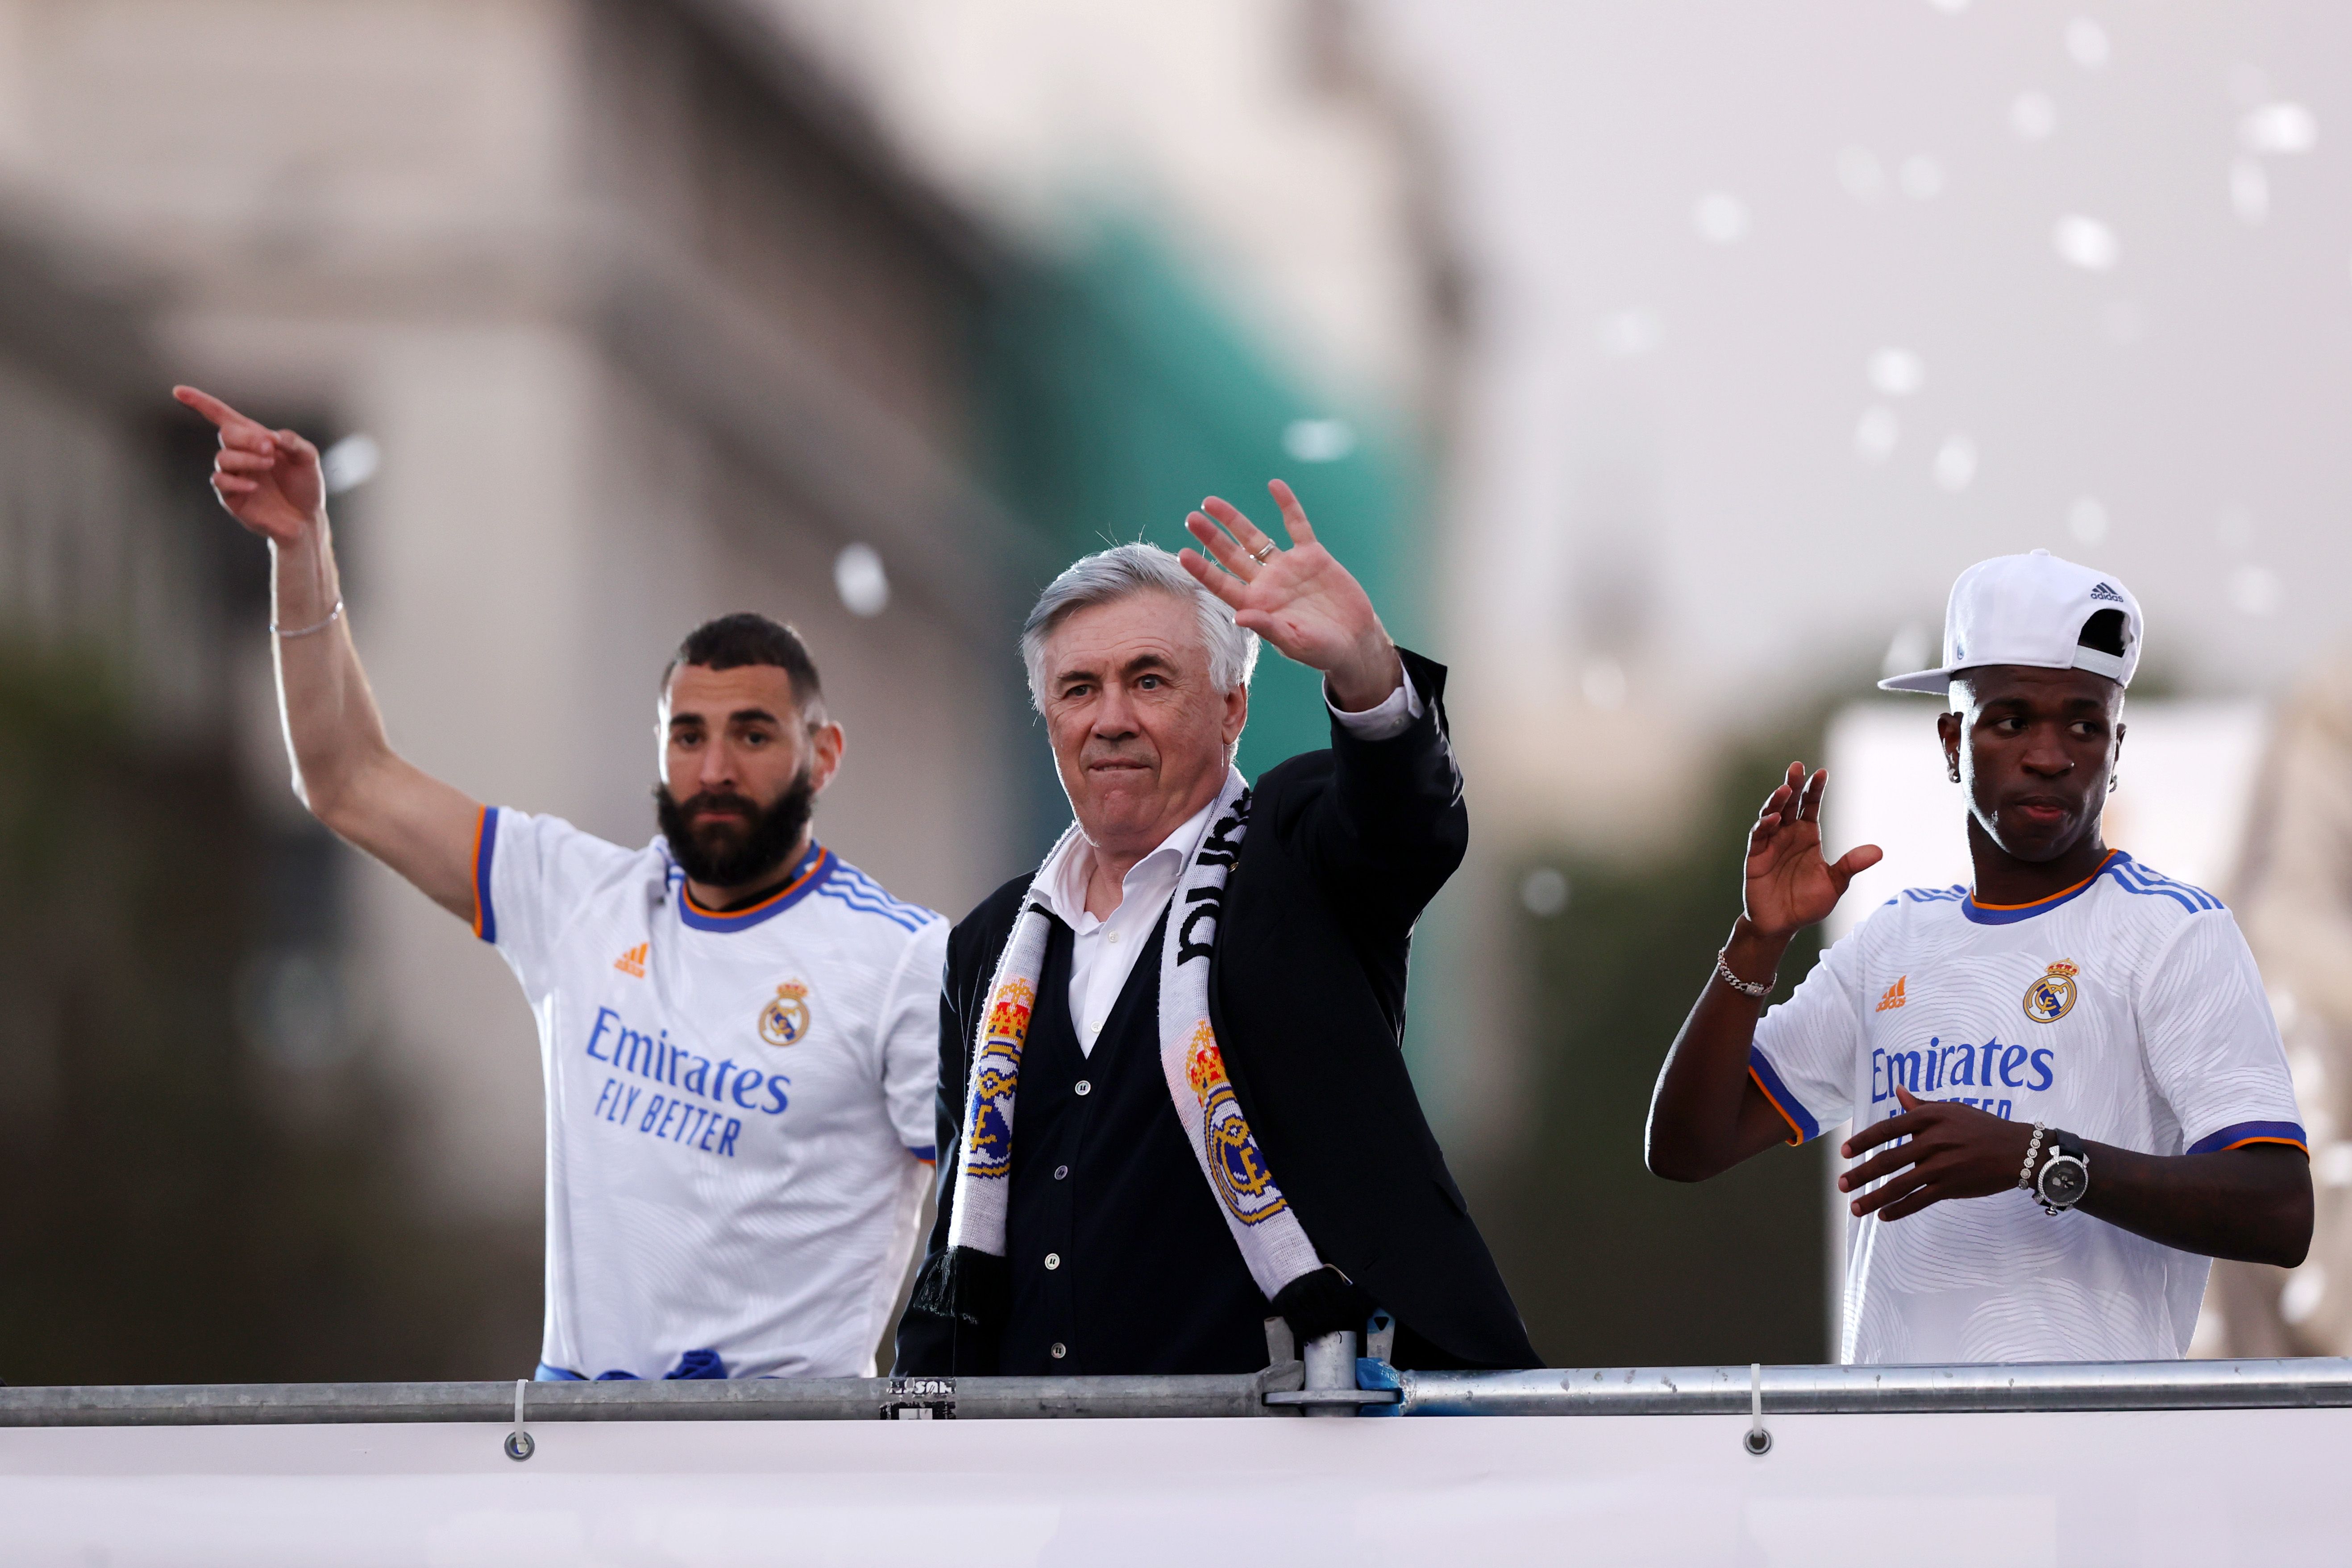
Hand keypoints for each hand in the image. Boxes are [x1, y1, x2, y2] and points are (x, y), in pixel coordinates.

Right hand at [173, 385, 325, 546]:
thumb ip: (295, 443)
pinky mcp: (230, 495)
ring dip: (246, 458)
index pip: (222, 416)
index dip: (200, 403)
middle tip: (269, 449)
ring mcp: (234, 475)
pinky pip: (220, 481)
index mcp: (255, 440)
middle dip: (247, 437)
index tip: (179, 391)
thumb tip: (274, 436)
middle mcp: (240, 454)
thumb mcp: (308, 460)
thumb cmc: (305, 487)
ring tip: (269, 465)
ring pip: (223, 457)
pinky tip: (255, 486)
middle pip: (226, 433)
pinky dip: (236, 481)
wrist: (306, 519)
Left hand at [1179, 480, 1399, 710]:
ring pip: (1256, 538)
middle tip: (1191, 519)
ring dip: (1234, 520)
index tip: (1183, 554)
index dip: (1203, 570)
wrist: (1355, 642)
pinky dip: (1287, 505)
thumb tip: (1239, 617)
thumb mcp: (1295, 643)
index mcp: (1257, 606)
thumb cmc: (1322, 651)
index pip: (1222, 585)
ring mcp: (1288, 567)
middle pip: (1232, 556)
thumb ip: (1268, 629)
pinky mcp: (1312, 556)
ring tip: (1211, 502)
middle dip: (1212, 537)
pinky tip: (1275, 485)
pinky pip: (1297, 526)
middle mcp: (1267, 584)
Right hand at [1743, 762, 1880, 940]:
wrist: (1783, 924)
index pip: (1810, 806)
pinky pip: (1759, 836)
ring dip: (1777, 801)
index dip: (1815, 789)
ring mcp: (1771, 844)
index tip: (1822, 773)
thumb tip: (1878, 851)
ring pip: (1772, 814)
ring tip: (1784, 788)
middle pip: (1790, 803)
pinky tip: (1774, 818)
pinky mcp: (1756, 856)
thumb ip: (1851, 865)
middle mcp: (1788, 835)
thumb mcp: (1835, 884)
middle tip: (1796, 767)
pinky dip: (1765, 825)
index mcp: (1808, 836)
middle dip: (1792, 784)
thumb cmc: (1807, 903)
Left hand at [1838, 1086, 2036, 1220]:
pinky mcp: (1951, 1187)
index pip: (1887, 1129)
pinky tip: (1884, 1216)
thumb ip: (1921, 1106)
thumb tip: (1898, 1091)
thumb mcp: (1952, 1109)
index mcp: (1930, 1118)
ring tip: (1854, 1208)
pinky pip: (1919, 1201)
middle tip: (1841, 1184)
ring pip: (1899, 1185)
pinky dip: (1899, 1210)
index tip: (1844, 1151)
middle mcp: (1932, 1141)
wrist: (2019, 1151)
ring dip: (1874, 1198)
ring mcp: (1941, 1166)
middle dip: (1861, 1174)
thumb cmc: (1983, 1127)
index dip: (1863, 1141)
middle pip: (1888, 1160)